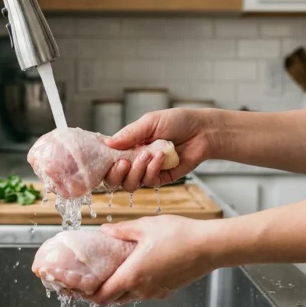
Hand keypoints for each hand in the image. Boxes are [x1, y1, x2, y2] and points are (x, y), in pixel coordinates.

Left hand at [85, 215, 219, 304]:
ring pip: (129, 297)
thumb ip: (122, 230)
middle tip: (90, 280)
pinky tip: (135, 270)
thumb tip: (104, 230)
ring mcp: (156, 292)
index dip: (86, 295)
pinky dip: (135, 286)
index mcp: (132, 276)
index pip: (101, 297)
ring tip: (111, 272)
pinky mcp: (168, 291)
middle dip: (99, 292)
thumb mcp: (146, 226)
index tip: (77, 287)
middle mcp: (143, 290)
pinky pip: (145, 293)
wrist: (211, 247)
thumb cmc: (180, 235)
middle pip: (113, 300)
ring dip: (118, 289)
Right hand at [104, 108, 218, 190]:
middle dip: (116, 173)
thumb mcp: (150, 122)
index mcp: (128, 145)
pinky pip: (149, 182)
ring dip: (136, 171)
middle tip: (123, 163)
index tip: (106, 159)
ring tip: (148, 155)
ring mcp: (147, 171)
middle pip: (114, 178)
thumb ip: (130, 133)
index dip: (103, 163)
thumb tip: (108, 143)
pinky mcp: (161, 178)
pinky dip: (152, 170)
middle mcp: (134, 160)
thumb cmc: (177, 122)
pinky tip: (161, 157)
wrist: (202, 131)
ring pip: (130, 184)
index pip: (107, 159)